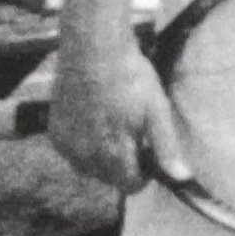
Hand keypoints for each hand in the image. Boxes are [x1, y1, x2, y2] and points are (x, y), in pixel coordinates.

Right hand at [49, 36, 186, 193]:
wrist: (93, 50)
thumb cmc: (130, 78)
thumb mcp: (157, 112)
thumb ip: (166, 149)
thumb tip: (181, 178)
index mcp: (112, 154)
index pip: (129, 186)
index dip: (143, 174)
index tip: (148, 154)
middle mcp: (84, 155)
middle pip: (109, 178)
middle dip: (123, 165)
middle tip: (133, 134)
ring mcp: (66, 144)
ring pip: (89, 168)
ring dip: (102, 157)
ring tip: (114, 126)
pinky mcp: (54, 132)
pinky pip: (72, 152)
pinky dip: (84, 146)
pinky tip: (95, 122)